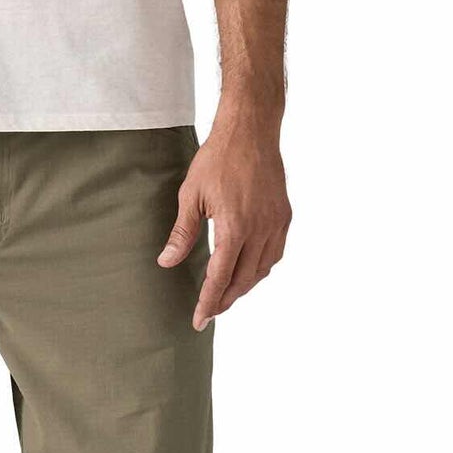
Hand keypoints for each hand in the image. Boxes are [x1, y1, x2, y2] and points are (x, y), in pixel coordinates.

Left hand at [156, 127, 291, 329]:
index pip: (221, 277)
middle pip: (244, 280)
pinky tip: (249, 268)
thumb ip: (182, 233)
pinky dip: (261, 268)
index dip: (209, 302)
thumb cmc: (217, 159)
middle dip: (226, 299)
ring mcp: (276, 224)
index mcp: (235, 228)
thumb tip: (167, 262)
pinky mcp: (284, 216)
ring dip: (244, 286)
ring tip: (226, 293)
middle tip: (210, 311)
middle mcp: (260, 231)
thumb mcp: (191, 195)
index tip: (199, 320)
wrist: (249, 131)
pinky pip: (275, 253)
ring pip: (263, 270)